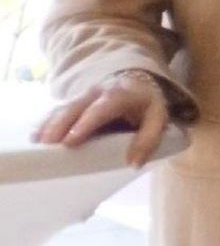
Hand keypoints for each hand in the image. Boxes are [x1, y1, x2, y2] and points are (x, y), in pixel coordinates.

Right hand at [34, 72, 171, 167]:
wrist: (136, 81)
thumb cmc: (146, 104)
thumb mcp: (158, 119)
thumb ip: (149, 139)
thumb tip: (134, 164)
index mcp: (119, 95)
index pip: (100, 109)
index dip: (84, 124)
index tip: (69, 141)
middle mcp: (96, 92)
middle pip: (74, 107)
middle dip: (58, 125)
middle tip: (46, 144)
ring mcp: (82, 95)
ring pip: (61, 108)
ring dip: (48, 124)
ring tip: (36, 142)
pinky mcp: (73, 101)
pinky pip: (57, 110)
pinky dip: (45, 122)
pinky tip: (35, 136)